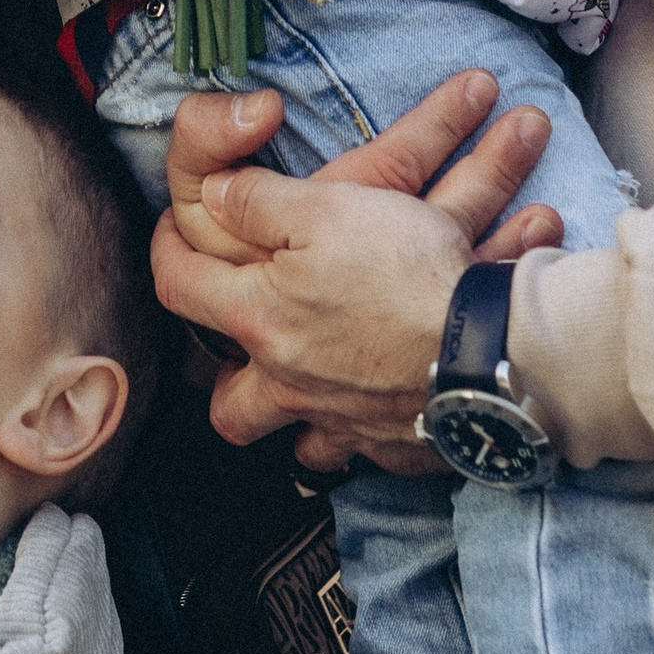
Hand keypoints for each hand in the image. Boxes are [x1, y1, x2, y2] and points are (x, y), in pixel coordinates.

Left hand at [152, 70, 562, 471]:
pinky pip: (368, 457)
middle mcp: (289, 385)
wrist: (486, 347)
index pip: (179, 286)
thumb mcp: (325, 208)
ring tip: (310, 401)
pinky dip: (369, 440)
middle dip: (225, 385)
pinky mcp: (395, 449)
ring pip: (301, 448)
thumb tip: (213, 195)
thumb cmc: (404, 274)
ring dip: (298, 428)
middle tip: (238, 358)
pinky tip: (382, 417)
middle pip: (229, 405)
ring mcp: (341, 425)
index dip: (167, 251)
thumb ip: (258, 200)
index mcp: (259, 321)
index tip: (171, 234)